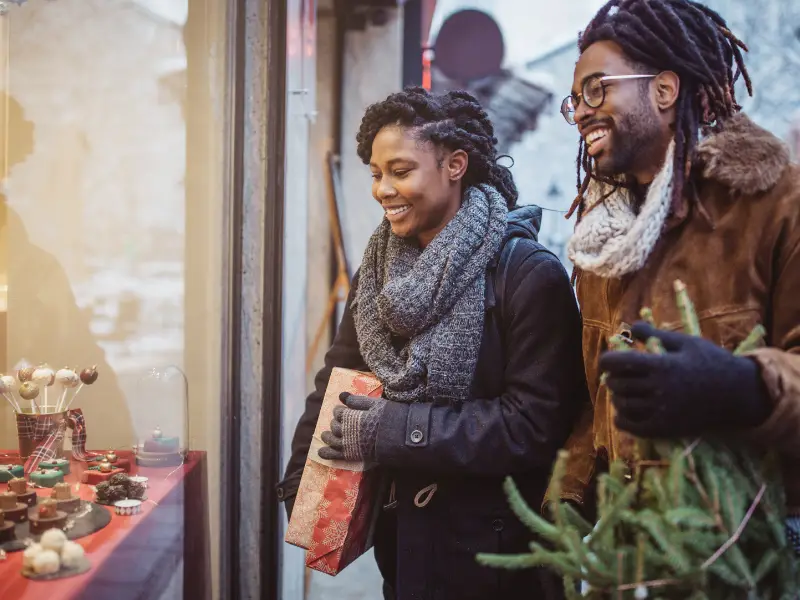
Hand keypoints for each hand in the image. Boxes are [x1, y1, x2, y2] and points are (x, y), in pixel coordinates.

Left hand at [318, 392, 386, 461]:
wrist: (400, 437)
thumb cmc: (389, 418)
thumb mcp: (374, 404)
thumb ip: (356, 400)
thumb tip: (341, 395)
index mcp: (352, 417)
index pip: (339, 413)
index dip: (339, 411)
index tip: (341, 410)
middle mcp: (347, 431)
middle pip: (335, 426)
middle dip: (334, 423)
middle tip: (336, 422)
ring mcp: (349, 444)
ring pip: (333, 440)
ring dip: (327, 437)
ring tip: (325, 435)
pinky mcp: (353, 455)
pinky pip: (336, 455)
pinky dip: (327, 453)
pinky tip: (320, 453)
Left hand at [599, 322, 770, 437]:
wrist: (739, 393)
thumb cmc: (713, 362)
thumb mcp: (687, 342)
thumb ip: (656, 334)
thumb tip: (631, 326)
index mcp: (661, 365)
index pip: (618, 363)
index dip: (606, 361)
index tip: (607, 361)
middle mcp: (658, 389)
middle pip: (618, 384)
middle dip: (612, 379)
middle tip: (616, 376)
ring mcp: (662, 411)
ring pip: (623, 405)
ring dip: (617, 398)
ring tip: (622, 392)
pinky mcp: (667, 428)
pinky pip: (634, 428)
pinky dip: (622, 421)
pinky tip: (622, 414)